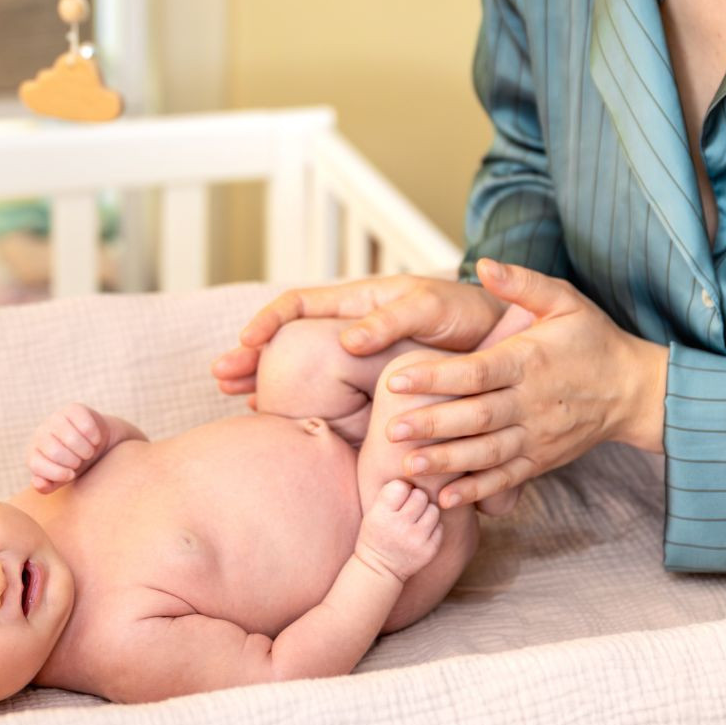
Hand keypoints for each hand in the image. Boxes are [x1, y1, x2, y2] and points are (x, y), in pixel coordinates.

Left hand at [26, 402, 108, 493]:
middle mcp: (41, 433)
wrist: (95, 443)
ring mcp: (56, 419)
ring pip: (71, 439)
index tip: (71, 474)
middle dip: (74, 461)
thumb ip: (48, 485)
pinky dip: (94, 437)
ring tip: (88, 452)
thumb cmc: (74, 463)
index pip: (37, 465)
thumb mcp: (61, 478)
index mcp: (34, 452)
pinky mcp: (73, 409)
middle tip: (80, 461)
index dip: (57, 473)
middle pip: (55, 452)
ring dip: (86, 450)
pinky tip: (94, 440)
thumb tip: (39, 484)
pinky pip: (85, 425)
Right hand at [211, 275, 507, 400]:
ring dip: (271, 381)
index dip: (268, 321)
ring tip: (241, 401)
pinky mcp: (377, 386)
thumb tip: (350, 339)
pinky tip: (290, 422)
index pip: (299, 303)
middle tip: (222, 379)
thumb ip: (392, 320)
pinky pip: (331, 392)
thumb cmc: (470, 316)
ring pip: (304, 367)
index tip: (245, 343)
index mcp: (360, 302)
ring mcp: (363, 359)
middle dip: (254, 355)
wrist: (504, 339)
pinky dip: (305, 404)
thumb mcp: (432, 310)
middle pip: (290, 338)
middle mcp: (354, 329)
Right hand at [354, 480, 442, 582]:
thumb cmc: (377, 532)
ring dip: (426, 512)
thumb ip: (392, 492)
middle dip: (416, 499)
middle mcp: (398, 527)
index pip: (400, 486)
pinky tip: (421, 533)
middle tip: (408, 509)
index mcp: (381, 515)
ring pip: (433, 509)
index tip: (397, 498)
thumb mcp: (373, 511)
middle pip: (420, 495)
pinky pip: (440, 526)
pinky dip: (433, 527)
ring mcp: (416, 540)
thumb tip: (420, 469)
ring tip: (415, 520)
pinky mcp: (430, 550)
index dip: (401, 490)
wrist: (379, 568)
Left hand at [386, 259, 668, 508]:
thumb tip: (483, 264)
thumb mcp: (565, 300)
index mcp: (529, 361)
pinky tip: (447, 498)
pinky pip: (507, 479)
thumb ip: (522, 283)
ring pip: (487, 453)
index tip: (396, 380)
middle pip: (476, 416)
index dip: (436, 376)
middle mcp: (531, 402)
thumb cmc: (592, 340)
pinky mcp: (542, 460)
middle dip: (432, 424)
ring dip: (447, 461)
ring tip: (408, 466)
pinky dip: (478, 491)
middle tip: (391, 429)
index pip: (476, 371)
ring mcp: (537, 436)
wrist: (635, 390)